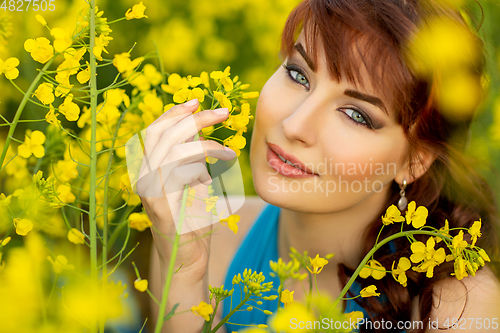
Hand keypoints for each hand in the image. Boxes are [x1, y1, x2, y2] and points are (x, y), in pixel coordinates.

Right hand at [137, 99, 235, 280]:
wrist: (187, 258)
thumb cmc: (193, 219)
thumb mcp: (193, 180)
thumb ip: (191, 157)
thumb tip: (200, 126)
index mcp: (147, 169)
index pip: (153, 131)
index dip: (173, 113)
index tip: (196, 102)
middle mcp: (143, 178)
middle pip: (162, 134)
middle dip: (194, 119)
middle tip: (222, 112)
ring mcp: (150, 192)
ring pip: (173, 151)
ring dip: (206, 146)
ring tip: (228, 154)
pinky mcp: (161, 206)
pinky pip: (180, 174)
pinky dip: (201, 169)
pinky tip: (214, 180)